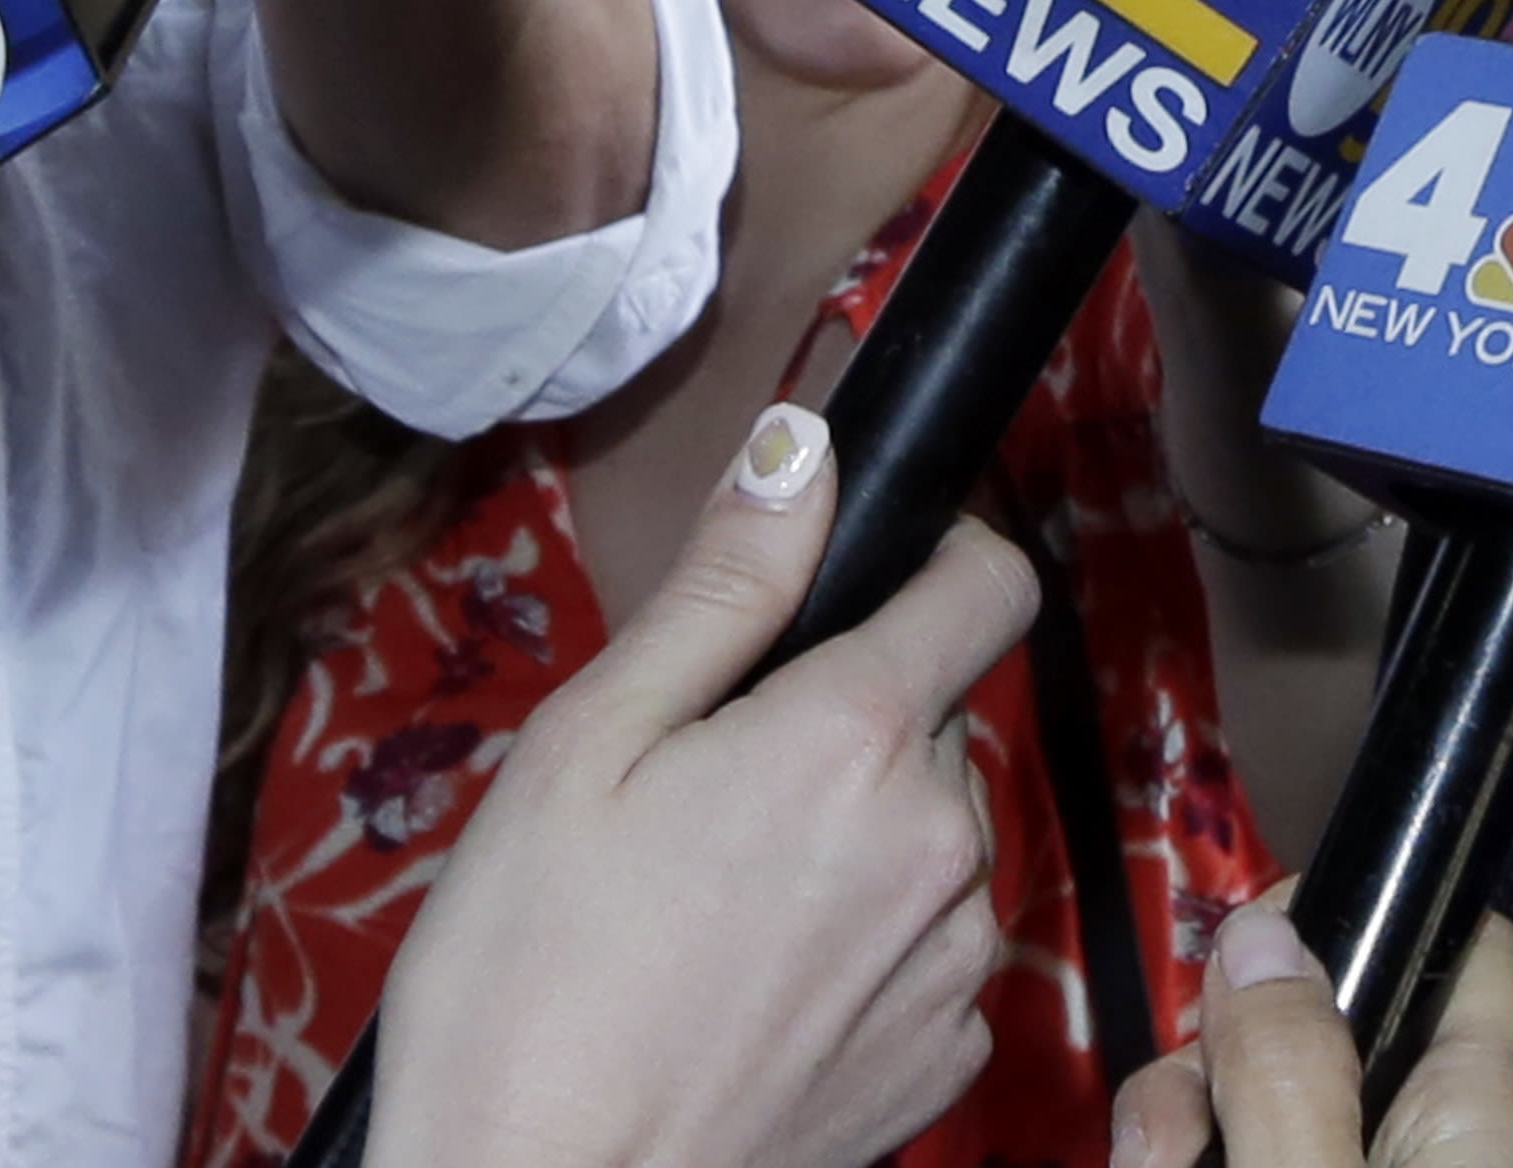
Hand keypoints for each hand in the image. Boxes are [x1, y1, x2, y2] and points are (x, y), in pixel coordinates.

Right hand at [368, 406, 1034, 1167]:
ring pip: (933, 838)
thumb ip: (721, 587)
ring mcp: (955, 964)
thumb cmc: (526, 980)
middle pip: (933, 720)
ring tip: (713, 907)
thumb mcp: (586, 745)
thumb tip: (806, 448)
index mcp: (855, 738)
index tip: (861, 582)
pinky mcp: (945, 1062)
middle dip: (843, 725)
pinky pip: (928, 953)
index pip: (986, 582)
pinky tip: (752, 990)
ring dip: (858, 842)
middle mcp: (942, 843)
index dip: (934, 556)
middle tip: (705, 790)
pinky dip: (864, 951)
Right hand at [1109, 902, 1512, 1167]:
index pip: (1468, 940)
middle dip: (1220, 1054)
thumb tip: (1263, 938)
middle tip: (1161, 1132)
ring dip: (1193, 1127)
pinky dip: (1215, 1160)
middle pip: (1337, 1026)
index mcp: (1483, 1111)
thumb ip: (1290, 1074)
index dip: (1366, 907)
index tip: (1257, 937)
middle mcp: (1454, 1140)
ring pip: (1284, 1106)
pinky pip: (1281, 1158)